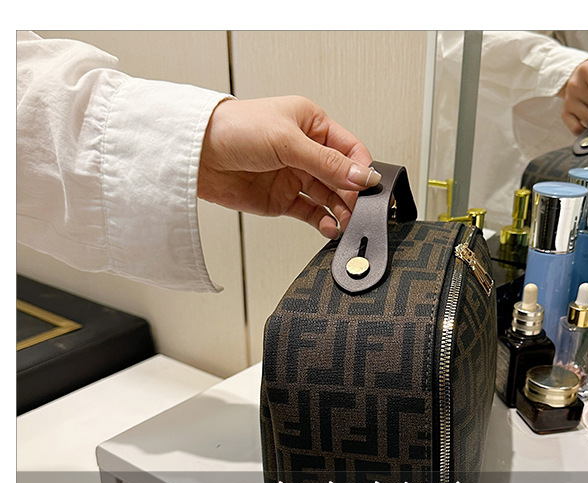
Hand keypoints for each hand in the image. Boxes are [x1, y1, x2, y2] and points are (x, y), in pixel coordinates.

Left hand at [198, 95, 380, 238]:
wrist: (195, 153)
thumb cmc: (233, 129)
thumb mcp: (288, 141)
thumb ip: (327, 163)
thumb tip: (362, 176)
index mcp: (312, 124)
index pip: (350, 150)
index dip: (361, 170)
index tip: (366, 187)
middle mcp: (306, 151)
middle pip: (342, 177)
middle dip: (352, 194)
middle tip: (357, 209)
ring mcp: (294, 176)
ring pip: (329, 198)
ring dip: (340, 211)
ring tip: (345, 221)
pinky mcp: (282, 199)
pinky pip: (311, 214)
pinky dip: (323, 223)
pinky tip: (329, 228)